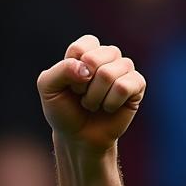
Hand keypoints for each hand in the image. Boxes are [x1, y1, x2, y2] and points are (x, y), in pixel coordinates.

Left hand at [37, 35, 145, 151]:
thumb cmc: (64, 111)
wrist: (78, 138)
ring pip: (109, 74)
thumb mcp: (48, 90)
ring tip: (93, 105)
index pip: (81, 47)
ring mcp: (124, 69)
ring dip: (94, 98)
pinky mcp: (137, 84)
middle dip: (82, 86)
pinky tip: (108, 108)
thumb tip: (87, 69)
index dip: (71, 70)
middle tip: (81, 96)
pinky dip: (110, 104)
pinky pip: (124, 87)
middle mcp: (108, 56)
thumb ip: (59, 71)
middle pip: (94, 59)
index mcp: (87, 52)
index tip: (69, 85)